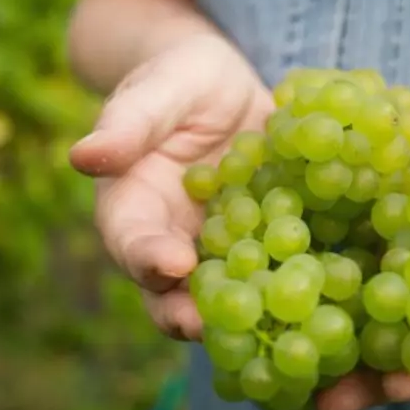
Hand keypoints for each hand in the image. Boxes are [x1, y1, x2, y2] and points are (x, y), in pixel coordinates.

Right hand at [69, 34, 273, 339]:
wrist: (224, 85)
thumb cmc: (176, 80)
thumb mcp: (155, 91)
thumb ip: (127, 124)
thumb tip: (83, 155)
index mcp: (133, 209)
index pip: (131, 241)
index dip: (148, 257)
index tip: (174, 264)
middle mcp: (174, 241)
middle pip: (171, 291)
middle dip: (190, 313)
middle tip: (213, 327)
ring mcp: (221, 249)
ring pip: (225, 294)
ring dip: (246, 314)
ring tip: (272, 329)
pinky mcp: (264, 243)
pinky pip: (275, 270)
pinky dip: (294, 284)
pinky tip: (326, 292)